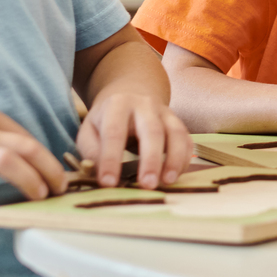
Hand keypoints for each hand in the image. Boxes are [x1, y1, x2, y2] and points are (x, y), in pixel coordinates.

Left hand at [76, 90, 193, 189]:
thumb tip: (100, 174)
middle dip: (151, 160)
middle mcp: (145, 105)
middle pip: (152, 131)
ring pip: (176, 134)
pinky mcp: (178, 122)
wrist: (131, 92)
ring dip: (174, 159)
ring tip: (167, 182)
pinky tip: (174, 176)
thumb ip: (91, 150)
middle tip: (147, 185)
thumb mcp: (89, 129)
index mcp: (118, 105)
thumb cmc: (107, 118)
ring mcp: (165, 112)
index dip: (111, 159)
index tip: (108, 183)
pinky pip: (186, 140)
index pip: (114, 133)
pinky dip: (184, 159)